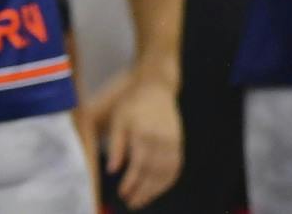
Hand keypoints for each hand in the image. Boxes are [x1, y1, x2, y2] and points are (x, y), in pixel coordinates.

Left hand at [101, 75, 184, 208]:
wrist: (156, 89)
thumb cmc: (132, 104)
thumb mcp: (118, 120)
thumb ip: (116, 146)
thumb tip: (112, 171)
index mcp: (143, 134)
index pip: (138, 166)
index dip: (131, 183)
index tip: (122, 194)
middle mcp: (161, 141)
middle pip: (153, 174)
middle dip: (142, 192)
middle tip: (131, 203)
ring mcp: (173, 144)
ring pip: (166, 174)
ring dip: (155, 191)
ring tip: (142, 201)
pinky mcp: (179, 145)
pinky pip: (175, 169)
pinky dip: (167, 182)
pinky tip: (158, 190)